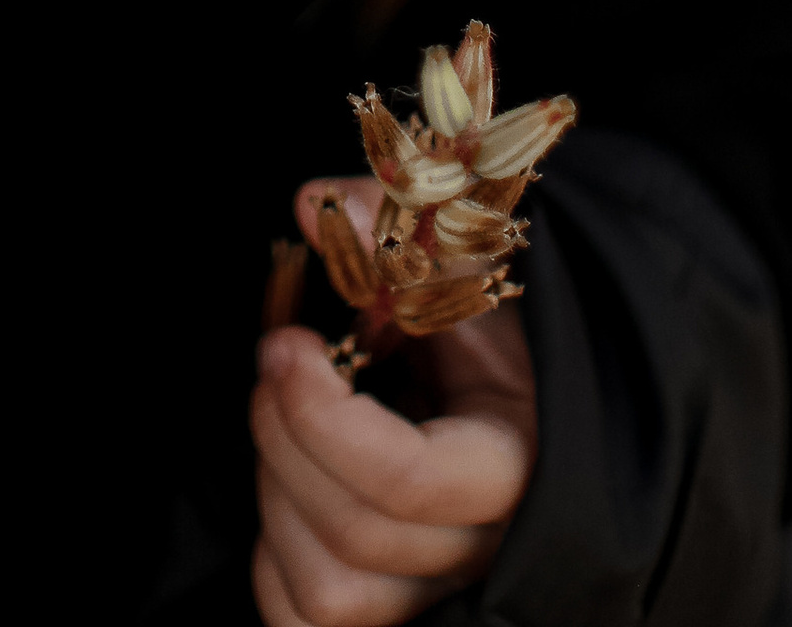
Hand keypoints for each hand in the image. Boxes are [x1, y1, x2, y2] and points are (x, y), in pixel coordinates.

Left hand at [250, 181, 537, 624]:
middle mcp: (487, 549)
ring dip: (276, 497)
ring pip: (330, 593)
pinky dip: (272, 565)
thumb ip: (391, 227)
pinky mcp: (395, 619)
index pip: (411, 479)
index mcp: (518, 460)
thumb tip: (313, 206)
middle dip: (285, 438)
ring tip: (284, 426)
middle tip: (273, 362)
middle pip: (359, 533)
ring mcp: (442, 597)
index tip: (284, 344)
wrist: (507, 386)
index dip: (324, 418)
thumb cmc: (482, 324)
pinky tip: (287, 493)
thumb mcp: (457, 262)